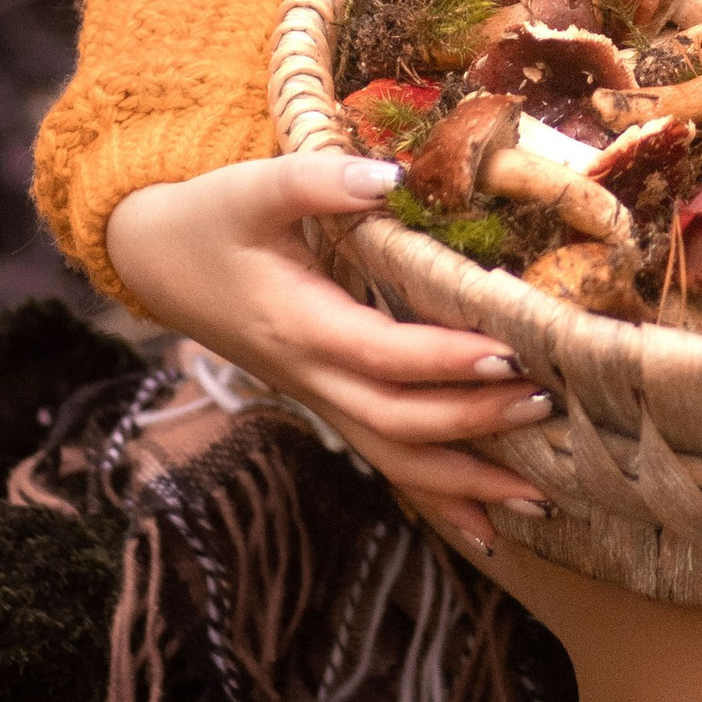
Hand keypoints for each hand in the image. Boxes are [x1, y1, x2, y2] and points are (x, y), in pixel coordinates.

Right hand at [105, 152, 552, 552]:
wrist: (154, 262)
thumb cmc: (208, 219)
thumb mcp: (253, 186)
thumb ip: (320, 179)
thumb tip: (392, 174)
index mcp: (298, 324)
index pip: (380, 354)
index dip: (442, 359)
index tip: (507, 353)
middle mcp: (311, 376)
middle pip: (396, 421)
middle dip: (473, 423)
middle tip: (546, 405)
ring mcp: (318, 398)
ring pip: (394, 459)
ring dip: (465, 485)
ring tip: (540, 500)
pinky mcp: (327, 401)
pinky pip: (385, 458)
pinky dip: (436, 497)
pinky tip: (488, 528)